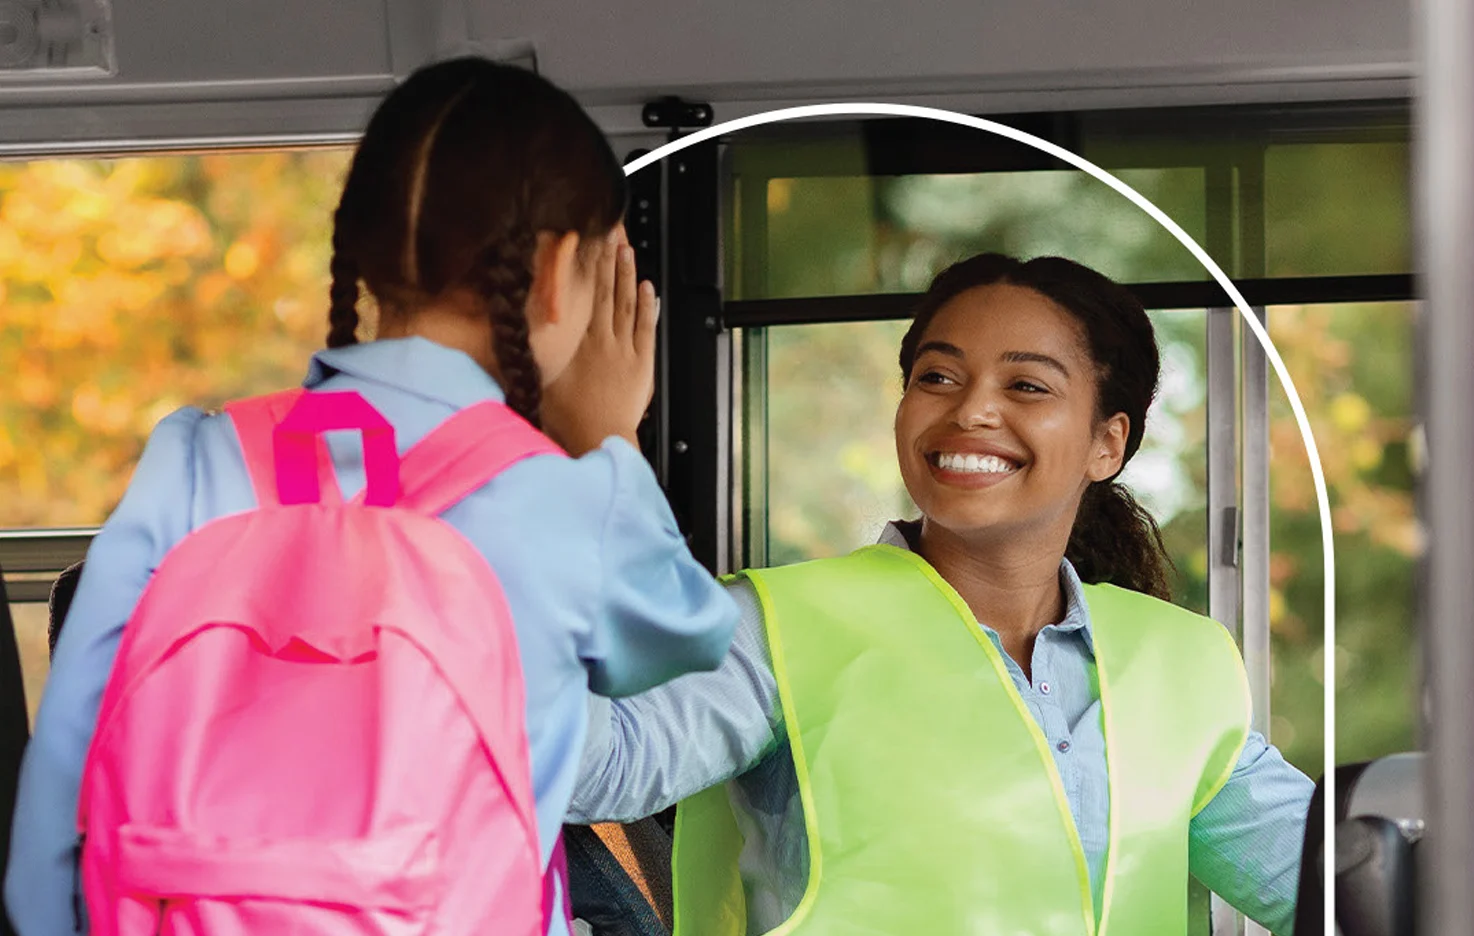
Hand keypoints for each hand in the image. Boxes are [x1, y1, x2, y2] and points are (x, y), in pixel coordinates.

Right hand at [541, 230, 657, 455]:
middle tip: (615, 233)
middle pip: (610, 292)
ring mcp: (627, 350)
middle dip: (612, 260)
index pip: (590, 294)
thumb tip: (522, 329)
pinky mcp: (643, 364)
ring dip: (629, 276)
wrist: (597, 438)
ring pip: (629, 305)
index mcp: (583, 341)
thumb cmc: (568, 417)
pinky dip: (648, 307)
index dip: (594, 266)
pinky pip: (645, 329)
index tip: (596, 243)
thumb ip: (539, 353)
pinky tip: (649, 288)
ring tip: (629, 251)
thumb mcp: (544, 379)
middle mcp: (606, 340)